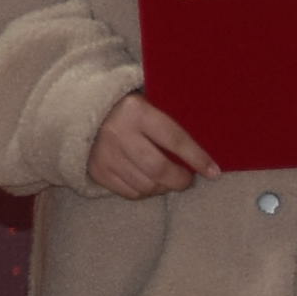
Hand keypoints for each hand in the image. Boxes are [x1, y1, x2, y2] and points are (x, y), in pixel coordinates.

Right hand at [83, 94, 218, 201]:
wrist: (83, 111)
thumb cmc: (127, 109)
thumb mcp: (147, 103)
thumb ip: (168, 122)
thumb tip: (201, 152)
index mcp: (136, 111)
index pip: (174, 138)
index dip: (197, 157)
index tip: (214, 172)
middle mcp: (119, 133)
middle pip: (158, 169)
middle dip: (180, 180)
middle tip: (187, 179)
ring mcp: (106, 155)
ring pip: (145, 185)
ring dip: (163, 187)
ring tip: (168, 180)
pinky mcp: (97, 171)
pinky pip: (130, 192)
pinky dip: (145, 192)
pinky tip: (150, 183)